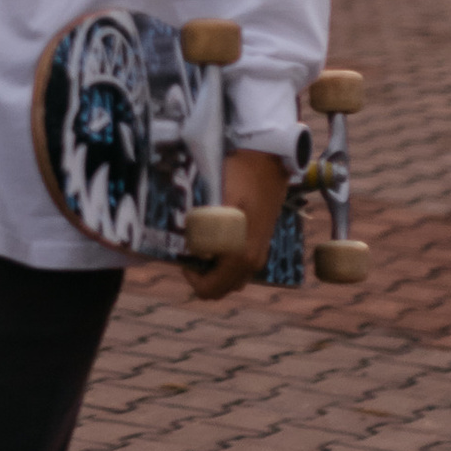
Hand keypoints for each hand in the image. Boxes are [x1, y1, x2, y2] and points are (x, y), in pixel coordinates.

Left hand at [182, 147, 289, 302]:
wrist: (267, 161)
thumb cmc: (237, 178)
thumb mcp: (212, 205)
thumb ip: (200, 233)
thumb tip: (189, 251)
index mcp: (239, 256)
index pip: (209, 289)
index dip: (190, 277)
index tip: (183, 255)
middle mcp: (253, 262)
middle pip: (221, 289)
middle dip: (202, 276)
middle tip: (191, 252)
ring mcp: (260, 254)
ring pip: (232, 279)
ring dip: (215, 271)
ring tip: (202, 247)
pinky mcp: (262, 244)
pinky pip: (241, 267)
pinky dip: (226, 263)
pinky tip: (217, 240)